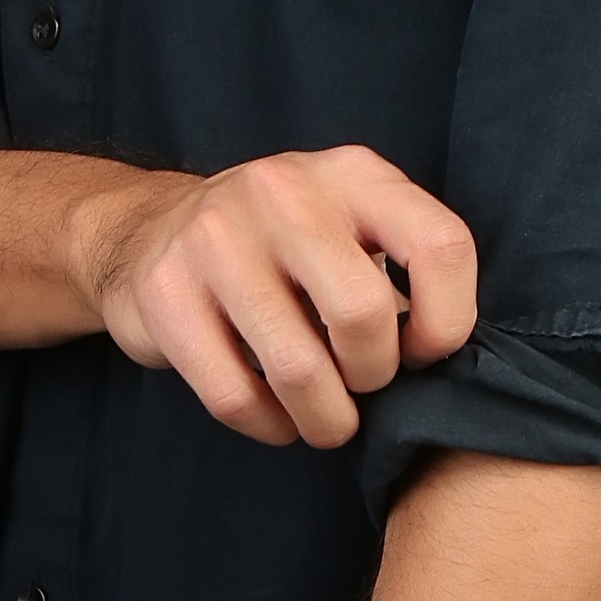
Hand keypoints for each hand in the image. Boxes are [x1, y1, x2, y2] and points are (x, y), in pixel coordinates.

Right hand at [76, 147, 475, 447]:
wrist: (151, 231)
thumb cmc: (279, 245)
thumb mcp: (349, 222)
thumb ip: (402, 265)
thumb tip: (443, 359)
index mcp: (351, 173)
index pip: (441, 245)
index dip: (449, 322)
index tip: (420, 352)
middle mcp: (282, 191)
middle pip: (363, 314)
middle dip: (373, 377)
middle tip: (361, 386)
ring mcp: (215, 238)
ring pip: (297, 369)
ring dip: (325, 419)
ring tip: (325, 419)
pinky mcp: (164, 292)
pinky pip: (235, 396)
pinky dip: (270, 427)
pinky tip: (275, 417)